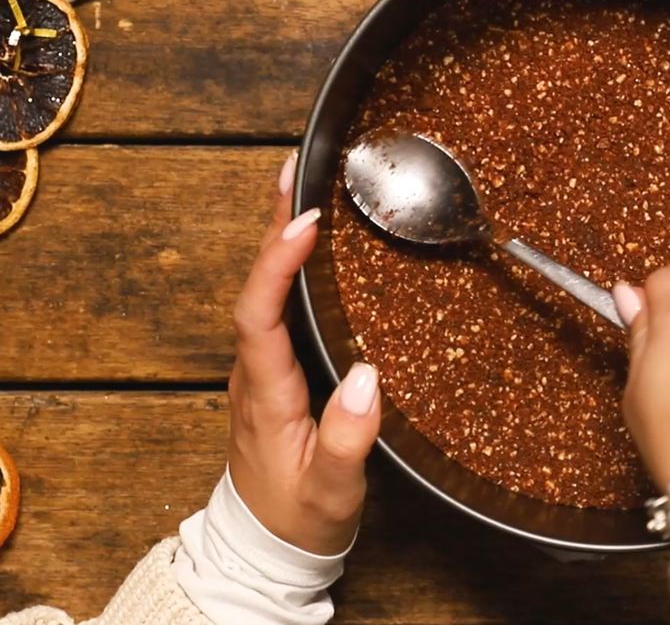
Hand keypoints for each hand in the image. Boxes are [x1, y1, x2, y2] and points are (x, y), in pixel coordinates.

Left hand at [227, 151, 381, 555]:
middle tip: (296, 171)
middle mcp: (255, 373)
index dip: (277, 264)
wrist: (270, 546)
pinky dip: (291, 266)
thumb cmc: (299, 517)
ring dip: (280, 237)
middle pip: (257, 286)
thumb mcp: (330, 489)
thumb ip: (346, 439)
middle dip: (274, 225)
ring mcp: (262, 371)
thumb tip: (366, 376)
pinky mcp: (277, 373)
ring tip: (305, 188)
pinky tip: (314, 247)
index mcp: (266, 393)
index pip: (259, 313)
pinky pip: (278, 305)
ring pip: (265, 291)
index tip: (305, 223)